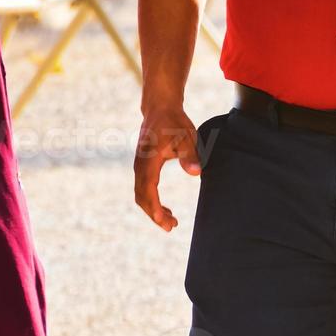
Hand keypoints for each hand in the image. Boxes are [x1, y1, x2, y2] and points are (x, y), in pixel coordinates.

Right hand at [134, 105, 200, 231]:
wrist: (160, 108)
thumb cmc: (174, 122)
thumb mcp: (187, 136)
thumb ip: (190, 155)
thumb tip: (196, 173)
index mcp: (148, 160)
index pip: (148, 189)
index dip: (155, 208)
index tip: (165, 222)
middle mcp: (140, 165)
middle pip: (141, 196)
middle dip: (154, 214)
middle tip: (171, 227)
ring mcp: (140, 165)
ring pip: (141, 194)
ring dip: (153, 210)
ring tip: (171, 221)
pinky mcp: (143, 166)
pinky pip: (144, 188)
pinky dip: (152, 201)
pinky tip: (165, 209)